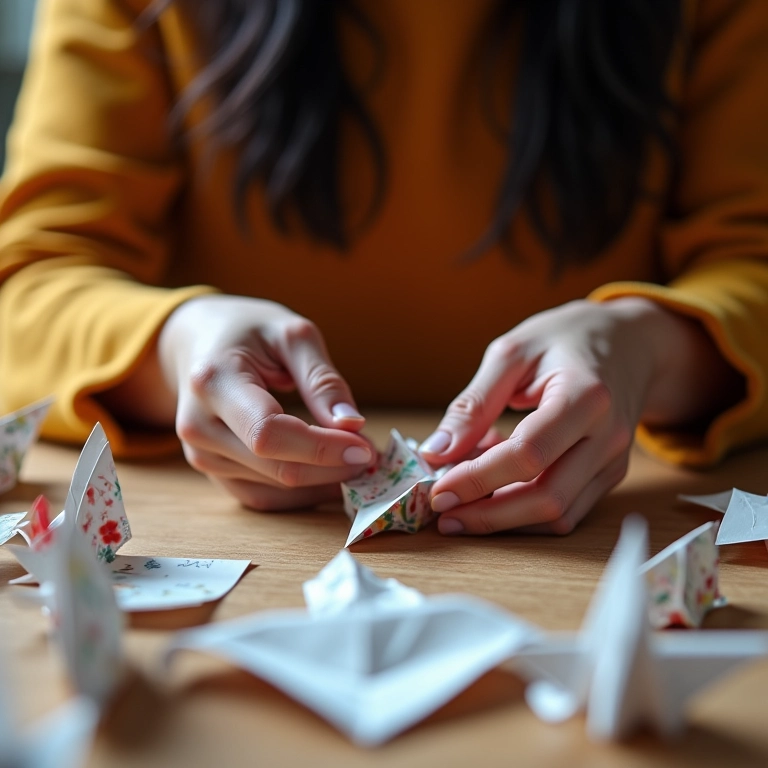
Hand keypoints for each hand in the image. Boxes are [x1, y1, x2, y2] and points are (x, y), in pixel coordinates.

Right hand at [153, 295, 373, 509]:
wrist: (196, 342)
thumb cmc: (247, 330)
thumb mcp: (291, 334)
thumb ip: (322, 380)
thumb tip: (353, 425)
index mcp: (213, 382)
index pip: (269, 433)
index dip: (322, 448)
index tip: (366, 445)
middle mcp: (198, 426)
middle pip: (276, 467)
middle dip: (334, 467)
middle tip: (374, 452)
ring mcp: (201, 456)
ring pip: (275, 489)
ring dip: (324, 482)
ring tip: (357, 458)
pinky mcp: (213, 473)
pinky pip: (264, 498)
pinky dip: (304, 493)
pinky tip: (332, 475)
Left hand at [419, 298, 741, 535]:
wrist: (632, 341)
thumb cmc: (566, 338)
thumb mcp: (512, 353)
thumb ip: (475, 403)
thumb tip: (436, 451)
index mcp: (586, 396)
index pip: (529, 454)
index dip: (478, 479)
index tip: (438, 490)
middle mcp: (608, 436)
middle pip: (547, 498)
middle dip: (488, 515)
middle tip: (443, 513)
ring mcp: (613, 461)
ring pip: (557, 515)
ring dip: (504, 518)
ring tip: (462, 499)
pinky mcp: (609, 475)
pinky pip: (566, 510)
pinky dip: (524, 509)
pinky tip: (494, 489)